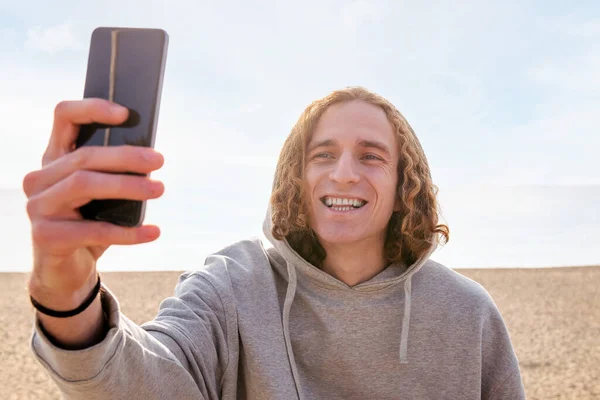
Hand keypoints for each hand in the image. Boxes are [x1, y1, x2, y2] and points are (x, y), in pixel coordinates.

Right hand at [23, 98, 164, 307]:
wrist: (67, 269)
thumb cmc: (90, 223)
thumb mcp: (102, 195)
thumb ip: (114, 173)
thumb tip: (150, 158)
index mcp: (54, 159)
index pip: (64, 116)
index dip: (93, 109)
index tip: (126, 113)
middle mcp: (40, 178)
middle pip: (84, 157)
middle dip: (126, 157)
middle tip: (159, 160)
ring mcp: (38, 207)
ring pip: (85, 185)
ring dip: (127, 187)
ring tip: (160, 189)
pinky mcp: (45, 236)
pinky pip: (94, 230)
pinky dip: (128, 232)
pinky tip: (153, 232)